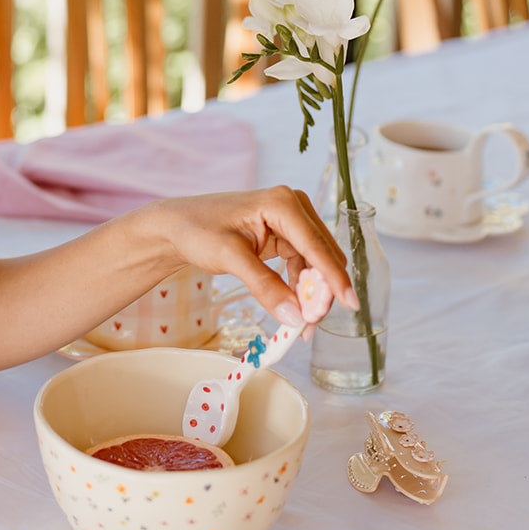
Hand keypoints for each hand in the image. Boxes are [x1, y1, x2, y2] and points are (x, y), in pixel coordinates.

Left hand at [153, 186, 357, 330]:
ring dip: (312, 294)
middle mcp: (294, 207)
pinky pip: (303, 266)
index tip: (351, 304)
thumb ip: (264, 286)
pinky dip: (300, 289)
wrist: (177, 226)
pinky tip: (294, 310)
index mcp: (283, 203)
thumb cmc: (198, 230)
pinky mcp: (285, 236)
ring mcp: (291, 222)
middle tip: (309, 326)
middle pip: (322, 256)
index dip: (334, 278)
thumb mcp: (230, 258)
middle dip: (321, 292)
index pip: (316, 245)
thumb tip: (295, 316)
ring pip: (315, 264)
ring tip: (301, 326)